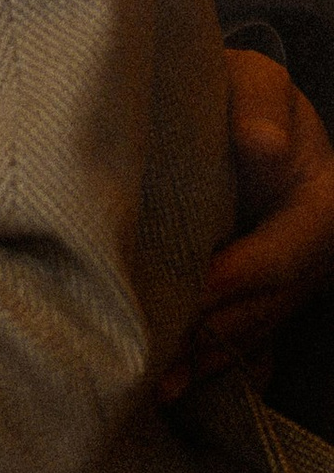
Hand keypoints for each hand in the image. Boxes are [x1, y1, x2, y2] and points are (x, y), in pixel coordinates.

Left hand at [160, 47, 333, 401]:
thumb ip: (261, 103)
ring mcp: (288, 286)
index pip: (288, 250)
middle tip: (159, 348)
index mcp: (323, 205)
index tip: (202, 285)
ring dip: (205, 359)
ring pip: (250, 332)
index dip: (245, 272)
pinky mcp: (258, 302)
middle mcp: (310, 257)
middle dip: (216, 330)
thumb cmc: (248, 97)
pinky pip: (238, 343)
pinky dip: (204, 366)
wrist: (249, 117)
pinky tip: (165, 390)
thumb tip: (262, 146)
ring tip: (156, 382)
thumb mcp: (260, 82)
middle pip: (266, 305)